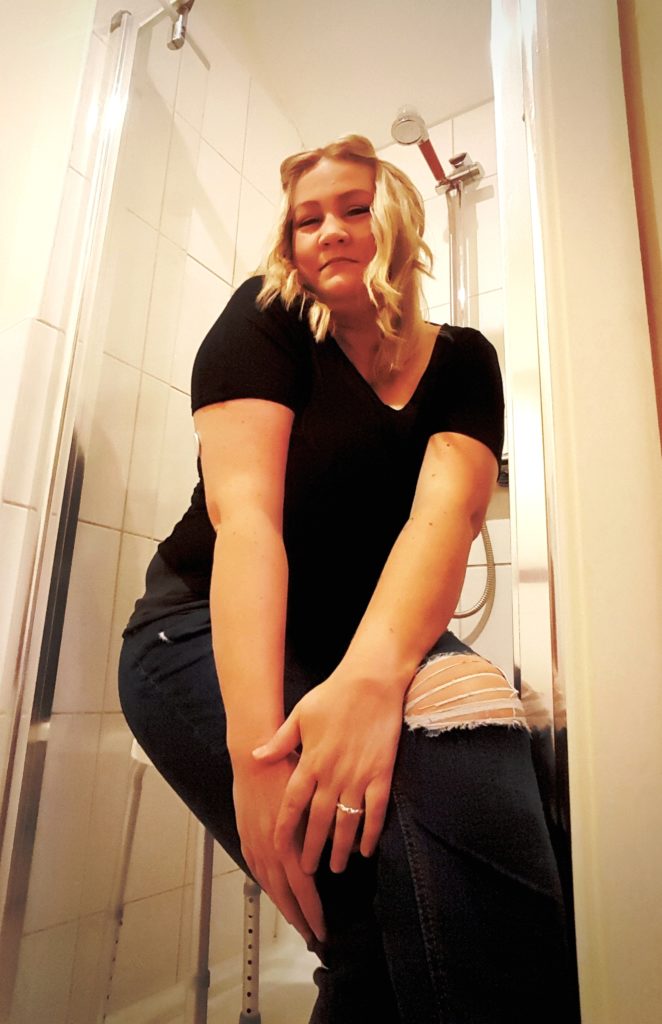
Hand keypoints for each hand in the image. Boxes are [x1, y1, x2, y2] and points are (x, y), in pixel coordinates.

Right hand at [232, 754, 324, 942]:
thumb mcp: (313, 800)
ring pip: (269, 886)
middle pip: (285, 895)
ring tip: (295, 921)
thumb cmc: (287, 771)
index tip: (323, 931)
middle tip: (311, 937)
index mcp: (290, 844)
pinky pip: (256, 870)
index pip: (304, 890)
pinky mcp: (246, 836)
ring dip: (282, 906)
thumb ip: (326, 828)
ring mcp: (256, 845)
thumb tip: (343, 849)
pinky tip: (273, 891)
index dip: (314, 913)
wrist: (255, 755)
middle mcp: (272, 850)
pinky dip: (266, 887)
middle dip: (299, 919)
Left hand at [253, 674, 403, 874]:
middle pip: (318, 821)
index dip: (285, 829)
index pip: (292, 804)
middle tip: (306, 872)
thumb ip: (280, 740)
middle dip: (311, 849)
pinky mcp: (381, 773)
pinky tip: (367, 849)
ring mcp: (358, 775)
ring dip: (341, 849)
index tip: (278, 849)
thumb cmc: (333, 694)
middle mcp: (332, 773)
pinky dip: (371, 833)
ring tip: (337, 868)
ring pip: (347, 822)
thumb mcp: (299, 715)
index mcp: (310, 760)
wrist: (370, 681)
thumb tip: (257, 756)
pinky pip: (375, 811)